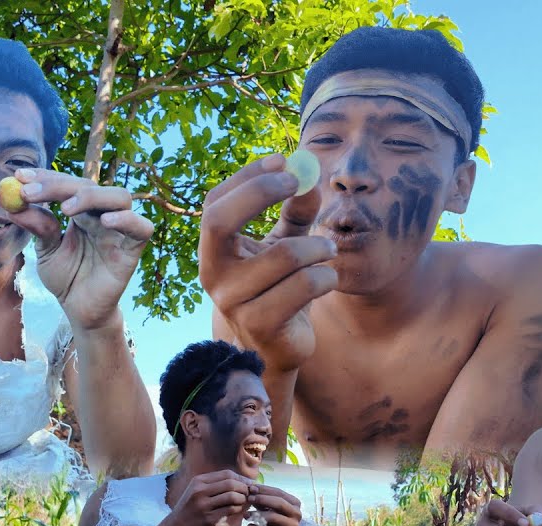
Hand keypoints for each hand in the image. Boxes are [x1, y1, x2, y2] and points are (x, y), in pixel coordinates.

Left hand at [8, 169, 154, 331]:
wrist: (79, 310)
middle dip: (59, 185)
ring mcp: (120, 230)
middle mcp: (102, 215)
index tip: (19, 177)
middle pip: (90, 186)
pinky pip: (141, 227)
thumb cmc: (66, 278)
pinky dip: (126, 219)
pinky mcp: (133, 249)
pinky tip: (105, 222)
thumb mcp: (45, 251)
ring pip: (120, 196)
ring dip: (92, 196)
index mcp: (82, 212)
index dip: (46, 177)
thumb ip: (38, 226)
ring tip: (66, 208)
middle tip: (30, 192)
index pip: (68, 184)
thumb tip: (15, 203)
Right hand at [164, 470, 251, 525]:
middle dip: (244, 488)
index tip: (249, 484)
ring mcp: (204, 504)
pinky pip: (230, 510)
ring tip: (243, 502)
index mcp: (199, 481)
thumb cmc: (190, 508)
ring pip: (232, 496)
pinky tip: (237, 510)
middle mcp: (200, 490)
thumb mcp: (197, 491)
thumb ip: (215, 485)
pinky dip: (238, 508)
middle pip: (231, 483)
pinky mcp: (208, 518)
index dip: (241, 478)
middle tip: (249, 494)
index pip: (227, 474)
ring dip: (242, 499)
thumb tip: (241, 481)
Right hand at [198, 153, 336, 371]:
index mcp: (214, 251)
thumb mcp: (284, 244)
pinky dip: (325, 276)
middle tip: (299, 184)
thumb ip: (294, 211)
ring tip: (329, 249)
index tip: (283, 160)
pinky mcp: (260, 325)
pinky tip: (328, 279)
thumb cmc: (279, 288)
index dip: (247, 178)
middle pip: (220, 221)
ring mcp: (233, 303)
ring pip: (283, 256)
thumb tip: (309, 177)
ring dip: (318, 246)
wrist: (277, 349)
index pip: (215, 203)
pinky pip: (303, 286)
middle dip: (260, 193)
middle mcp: (213, 275)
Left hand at [246, 484, 303, 525]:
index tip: (250, 488)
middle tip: (248, 499)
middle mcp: (297, 513)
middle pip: (279, 503)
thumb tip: (250, 488)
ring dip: (257, 515)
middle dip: (262, 499)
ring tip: (245, 515)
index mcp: (295, 503)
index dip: (264, 489)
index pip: (279, 492)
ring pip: (274, 517)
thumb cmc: (274, 525)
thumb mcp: (269, 510)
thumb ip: (262, 500)